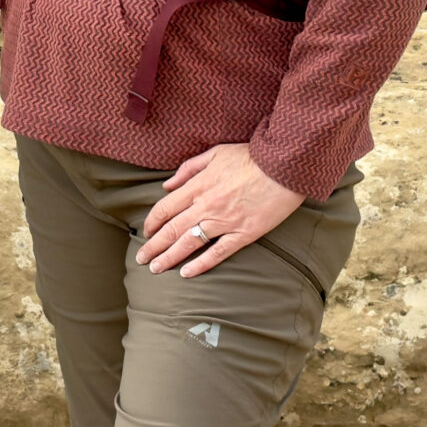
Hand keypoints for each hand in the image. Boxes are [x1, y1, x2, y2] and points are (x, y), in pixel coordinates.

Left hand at [135, 142, 303, 277]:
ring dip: (169, 257)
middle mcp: (207, 205)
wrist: (285, 166)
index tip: (145, 232)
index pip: (166, 208)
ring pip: (189, 243)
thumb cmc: (252, 156)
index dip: (152, 222)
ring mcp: (225, 221)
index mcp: (198, 185)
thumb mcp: (216, 152)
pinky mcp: (244, 233)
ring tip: (156, 269)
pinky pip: (218, 253)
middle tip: (141, 259)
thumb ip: (189, 168)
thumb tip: (167, 185)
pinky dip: (201, 264)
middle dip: (153, 246)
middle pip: (172, 229)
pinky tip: (186, 274)